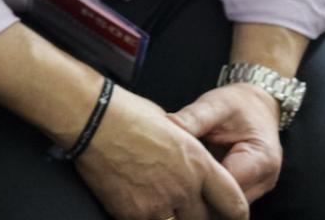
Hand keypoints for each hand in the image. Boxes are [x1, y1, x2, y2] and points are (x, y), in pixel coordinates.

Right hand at [74, 87, 247, 219]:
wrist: (90, 119)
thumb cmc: (125, 113)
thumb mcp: (171, 126)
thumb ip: (186, 152)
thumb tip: (184, 161)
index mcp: (199, 164)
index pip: (234, 204)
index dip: (234, 214)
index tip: (228, 217)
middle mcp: (184, 187)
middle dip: (195, 215)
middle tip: (181, 206)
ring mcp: (158, 202)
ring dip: (168, 215)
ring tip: (153, 201)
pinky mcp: (132, 212)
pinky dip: (141, 216)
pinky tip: (132, 201)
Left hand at [169, 84, 283, 202]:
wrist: (255, 108)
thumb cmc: (236, 105)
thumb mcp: (215, 105)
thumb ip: (194, 117)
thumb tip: (167, 123)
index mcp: (262, 159)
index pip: (228, 187)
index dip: (197, 182)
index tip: (169, 169)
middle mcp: (263, 181)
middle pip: (225, 203)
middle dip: (194, 192)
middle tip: (163, 178)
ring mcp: (255, 190)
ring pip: (221, 207)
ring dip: (197, 195)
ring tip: (170, 178)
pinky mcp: (243, 192)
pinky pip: (219, 202)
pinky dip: (200, 193)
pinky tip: (180, 180)